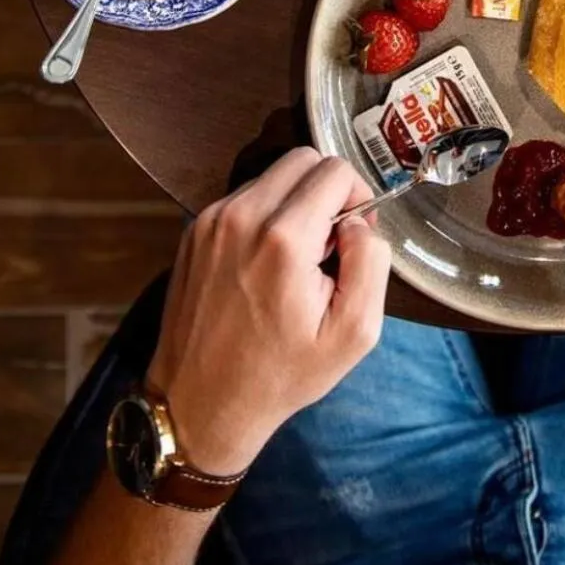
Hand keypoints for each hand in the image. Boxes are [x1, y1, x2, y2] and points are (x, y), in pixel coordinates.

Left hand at [146, 147, 390, 474]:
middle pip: (304, 159)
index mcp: (283, 238)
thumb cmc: (280, 374)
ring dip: (294, 202)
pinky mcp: (193, 230)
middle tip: (328, 243)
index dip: (357, 198)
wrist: (199, 405)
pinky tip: (264, 263)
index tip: (353, 237)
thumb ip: (371, 262)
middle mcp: (241, 216)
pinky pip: (244, 197)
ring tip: (294, 258)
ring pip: (272, 175)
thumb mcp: (354, 334)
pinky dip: (264, 215)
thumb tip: (359, 221)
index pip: (336, 171)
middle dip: (327, 191)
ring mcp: (210, 220)